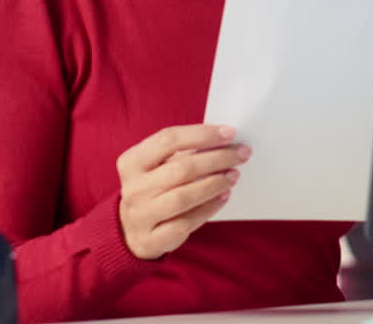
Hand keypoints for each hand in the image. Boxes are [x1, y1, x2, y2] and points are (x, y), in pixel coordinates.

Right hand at [116, 124, 249, 259]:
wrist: (131, 232)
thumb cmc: (154, 190)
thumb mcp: (157, 168)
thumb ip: (183, 154)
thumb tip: (223, 142)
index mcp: (131, 162)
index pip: (168, 140)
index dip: (201, 134)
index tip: (229, 132)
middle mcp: (133, 188)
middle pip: (181, 169)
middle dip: (217, 158)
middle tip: (241, 154)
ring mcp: (140, 216)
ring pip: (183, 197)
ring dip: (214, 183)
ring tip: (234, 175)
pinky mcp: (151, 239)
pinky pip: (185, 223)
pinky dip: (209, 208)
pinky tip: (224, 197)